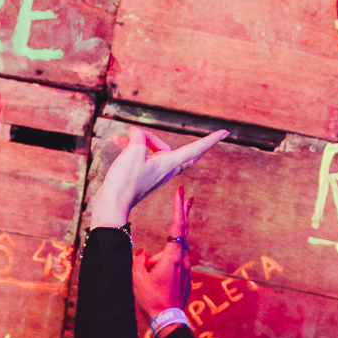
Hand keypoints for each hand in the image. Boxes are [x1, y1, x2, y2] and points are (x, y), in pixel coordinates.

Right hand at [90, 125, 226, 229]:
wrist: (112, 204)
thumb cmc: (124, 180)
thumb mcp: (133, 150)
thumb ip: (138, 137)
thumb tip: (136, 134)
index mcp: (168, 164)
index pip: (195, 149)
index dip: (210, 140)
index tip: (225, 132)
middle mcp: (165, 170)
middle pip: (168, 147)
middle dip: (151, 138)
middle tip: (134, 135)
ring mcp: (155, 174)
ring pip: (151, 150)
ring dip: (136, 142)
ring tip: (119, 139)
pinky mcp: (143, 176)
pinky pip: (141, 156)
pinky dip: (130, 148)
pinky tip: (117, 141)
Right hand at [132, 184, 192, 330]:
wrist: (167, 321)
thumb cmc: (151, 300)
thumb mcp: (138, 278)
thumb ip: (139, 261)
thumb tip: (142, 254)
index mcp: (172, 257)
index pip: (176, 227)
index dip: (178, 208)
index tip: (181, 193)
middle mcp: (183, 260)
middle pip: (181, 234)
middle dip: (183, 214)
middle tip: (186, 197)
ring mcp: (186, 270)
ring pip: (171, 255)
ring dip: (159, 259)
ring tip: (148, 281)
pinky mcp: (185, 279)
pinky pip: (173, 266)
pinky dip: (164, 266)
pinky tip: (155, 283)